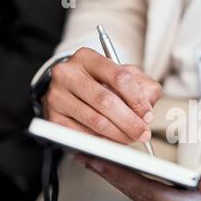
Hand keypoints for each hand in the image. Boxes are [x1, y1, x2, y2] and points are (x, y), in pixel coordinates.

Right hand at [44, 47, 161, 143]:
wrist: (72, 93)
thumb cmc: (104, 84)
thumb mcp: (127, 77)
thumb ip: (144, 88)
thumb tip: (147, 111)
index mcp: (87, 58)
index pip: (119, 77)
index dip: (137, 99)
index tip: (148, 115)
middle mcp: (67, 74)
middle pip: (105, 101)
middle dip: (129, 121)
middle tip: (143, 133)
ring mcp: (56, 96)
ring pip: (95, 121)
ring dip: (119, 134)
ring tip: (132, 138)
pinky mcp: (53, 119)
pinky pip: (83, 135)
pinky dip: (102, 142)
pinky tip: (113, 142)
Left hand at [75, 141, 200, 200]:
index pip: (149, 191)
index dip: (121, 176)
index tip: (98, 159)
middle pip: (138, 194)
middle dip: (110, 174)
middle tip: (84, 154)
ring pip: (139, 193)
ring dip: (116, 176)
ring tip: (94, 157)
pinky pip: (146, 190)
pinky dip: (129, 177)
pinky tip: (118, 165)